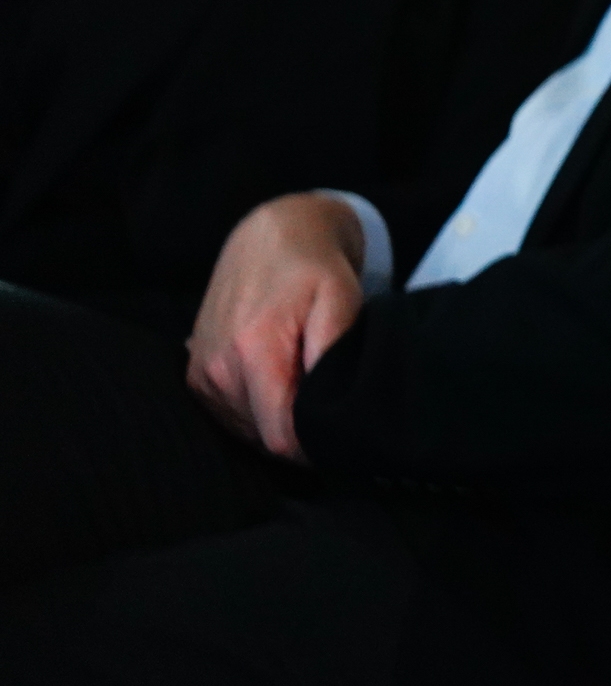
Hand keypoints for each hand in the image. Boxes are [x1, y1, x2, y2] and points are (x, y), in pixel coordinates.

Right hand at [188, 193, 366, 459]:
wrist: (268, 237)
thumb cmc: (313, 269)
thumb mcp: (340, 301)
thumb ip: (331, 356)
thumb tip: (325, 411)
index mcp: (252, 352)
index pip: (280, 437)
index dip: (314, 447)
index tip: (340, 436)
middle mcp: (217, 369)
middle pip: (264, 438)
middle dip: (301, 433)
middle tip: (330, 404)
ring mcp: (200, 374)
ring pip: (247, 431)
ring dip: (280, 422)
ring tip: (307, 387)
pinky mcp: (195, 374)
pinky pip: (231, 416)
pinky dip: (259, 412)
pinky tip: (282, 385)